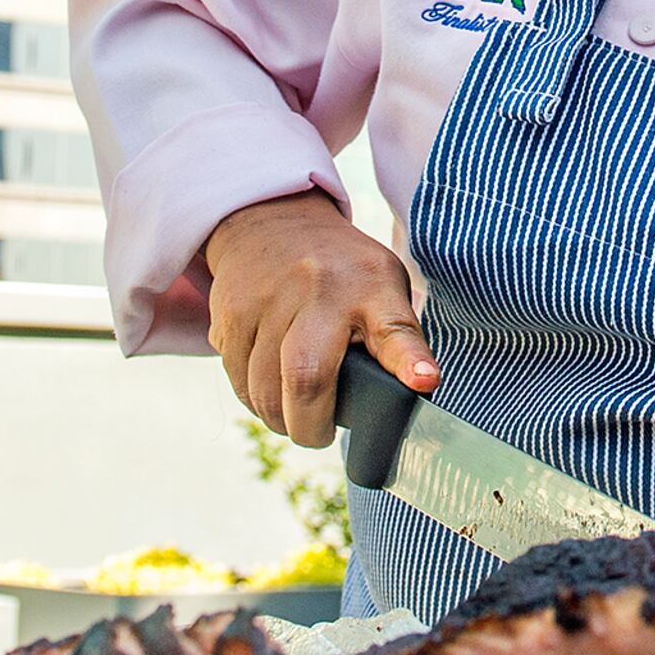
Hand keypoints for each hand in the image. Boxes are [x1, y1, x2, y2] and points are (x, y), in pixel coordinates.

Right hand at [200, 191, 434, 445]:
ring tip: (293, 410)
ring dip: (278, 417)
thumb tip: (414, 393)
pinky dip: (252, 396)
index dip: (409, 360)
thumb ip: (397, 339)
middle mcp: (318, 289)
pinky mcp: (230, 312)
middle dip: (309, 426)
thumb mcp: (383, 287)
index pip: (395, 326)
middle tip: (318, 433)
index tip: (424, 381)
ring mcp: (267, 299)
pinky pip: (236, 379)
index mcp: (371, 287)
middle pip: (306, 378)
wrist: (272, 220)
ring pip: (262, 391)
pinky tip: (267, 383)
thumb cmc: (342, 272)